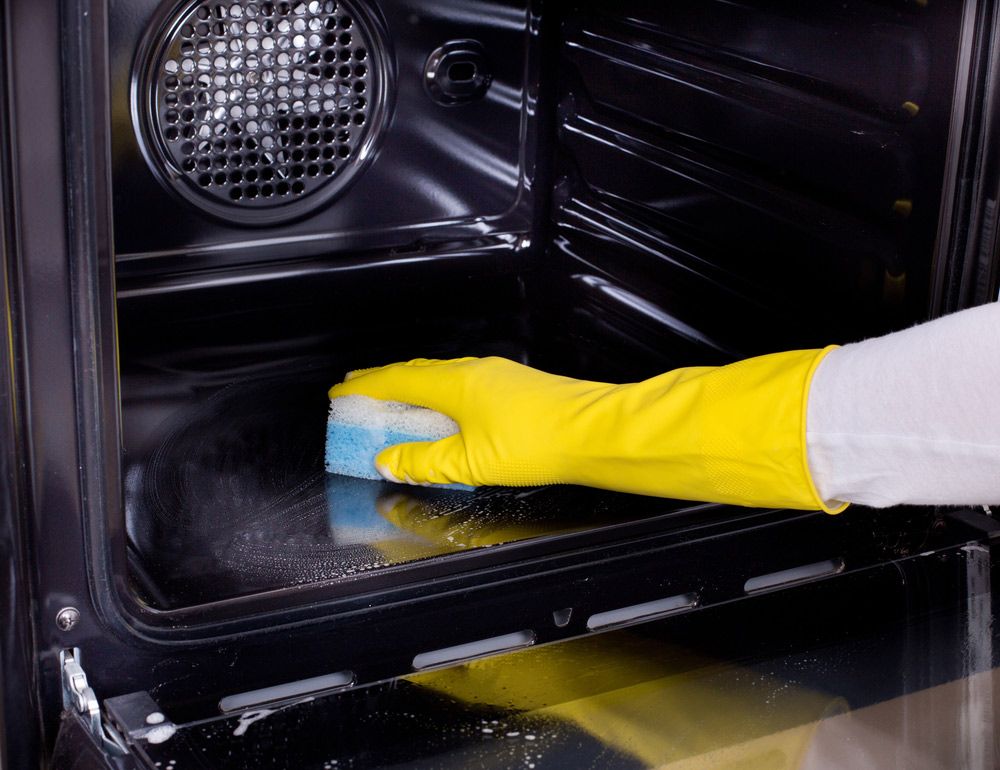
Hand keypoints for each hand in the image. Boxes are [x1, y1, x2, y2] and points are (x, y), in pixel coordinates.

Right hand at [329, 353, 844, 511]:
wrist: (596, 432)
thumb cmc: (537, 444)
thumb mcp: (471, 462)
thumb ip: (425, 462)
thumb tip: (387, 461)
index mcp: (456, 383)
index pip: (398, 380)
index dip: (367, 387)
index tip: (341, 391)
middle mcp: (474, 371)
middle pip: (417, 373)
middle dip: (384, 383)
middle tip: (358, 393)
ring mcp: (497, 375)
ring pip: (441, 377)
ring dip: (412, 389)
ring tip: (394, 403)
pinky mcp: (514, 386)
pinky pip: (461, 384)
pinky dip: (438, 395)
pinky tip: (444, 410)